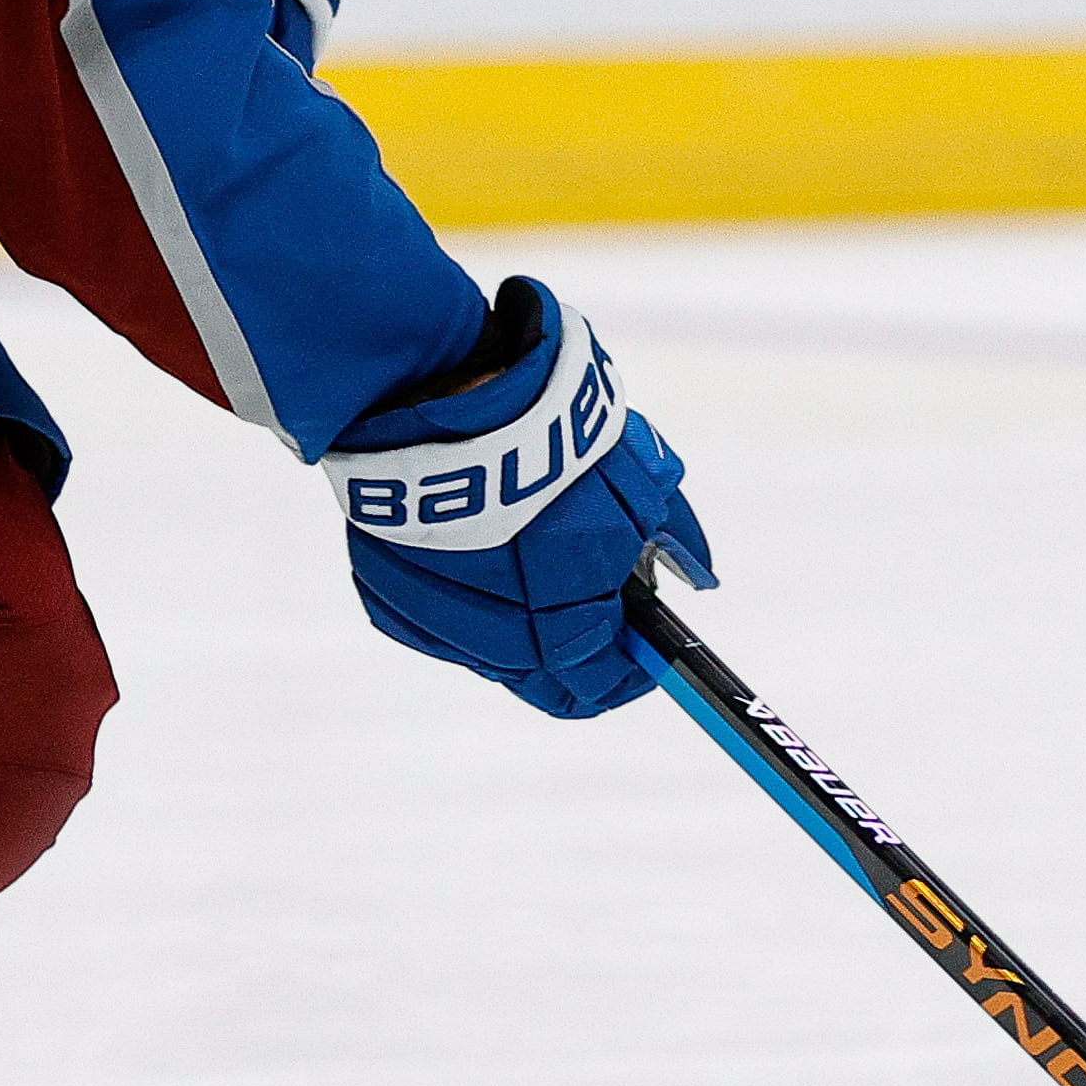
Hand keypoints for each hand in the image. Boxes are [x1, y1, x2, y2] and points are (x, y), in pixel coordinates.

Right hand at [326, 279, 710, 720]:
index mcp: (563, 636)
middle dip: (574, 647)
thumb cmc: (554, 446)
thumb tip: (700, 574)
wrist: (445, 397)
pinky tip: (471, 540)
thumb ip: (672, 540)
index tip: (640, 644)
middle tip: (587, 595)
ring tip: (524, 546)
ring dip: (514, 617)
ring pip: (487, 647)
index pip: (603, 689)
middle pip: (544, 681)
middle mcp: (496, 647)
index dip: (630, 670)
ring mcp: (434, 622)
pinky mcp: (385, 594)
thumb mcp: (638, 487)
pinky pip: (433, 613)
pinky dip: (458, 589)